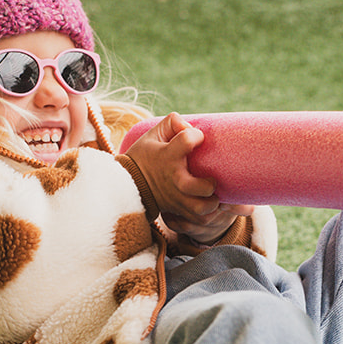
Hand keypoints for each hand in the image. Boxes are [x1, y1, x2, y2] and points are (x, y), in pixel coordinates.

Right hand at [127, 113, 252, 236]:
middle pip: (194, 186)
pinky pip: (199, 220)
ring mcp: (176, 197)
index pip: (187, 140)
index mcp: (167, 156)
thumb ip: (171, 123)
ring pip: (200, 209)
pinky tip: (212, 204)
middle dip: (209, 183)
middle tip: (212, 179)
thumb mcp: (152, 135)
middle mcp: (173, 178)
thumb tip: (188, 124)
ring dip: (213, 203)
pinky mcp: (178, 211)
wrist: (128, 185)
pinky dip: (210, 215)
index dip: (196, 135)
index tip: (198, 137)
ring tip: (214, 195)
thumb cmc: (144, 156)